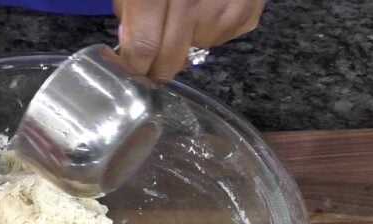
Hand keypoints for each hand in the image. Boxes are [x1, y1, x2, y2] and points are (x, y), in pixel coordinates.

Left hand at [115, 0, 264, 81]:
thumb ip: (128, 6)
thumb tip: (128, 39)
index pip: (142, 48)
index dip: (132, 67)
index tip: (127, 67)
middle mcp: (191, 3)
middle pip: (169, 62)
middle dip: (155, 69)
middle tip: (149, 61)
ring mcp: (222, 10)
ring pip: (194, 52)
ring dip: (184, 43)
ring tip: (183, 13)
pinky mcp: (246, 14)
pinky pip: (219, 40)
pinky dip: (208, 31)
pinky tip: (207, 5)